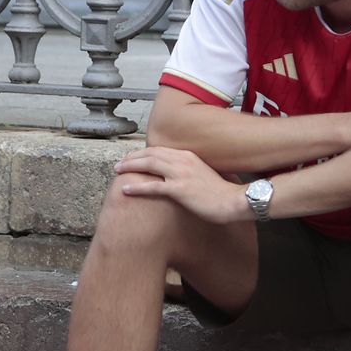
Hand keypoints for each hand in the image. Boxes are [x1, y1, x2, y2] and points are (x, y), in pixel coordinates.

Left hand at [114, 146, 247, 224]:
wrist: (234, 200)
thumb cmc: (221, 193)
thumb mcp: (204, 175)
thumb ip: (190, 171)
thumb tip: (180, 177)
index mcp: (188, 156)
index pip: (160, 150)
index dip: (143, 153)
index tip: (132, 158)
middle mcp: (182, 160)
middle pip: (150, 154)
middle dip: (132, 157)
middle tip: (119, 163)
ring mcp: (180, 174)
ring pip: (148, 165)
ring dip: (130, 167)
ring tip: (117, 171)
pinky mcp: (179, 189)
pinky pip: (152, 186)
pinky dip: (136, 187)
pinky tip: (125, 189)